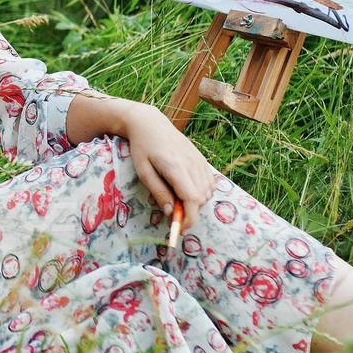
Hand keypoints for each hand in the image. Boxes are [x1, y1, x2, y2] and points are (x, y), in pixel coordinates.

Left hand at [114, 100, 220, 232]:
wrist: (150, 124)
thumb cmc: (142, 148)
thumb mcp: (143, 172)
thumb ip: (158, 192)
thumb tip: (171, 214)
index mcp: (175, 167)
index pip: (192, 199)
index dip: (189, 218)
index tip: (180, 229)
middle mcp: (192, 164)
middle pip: (202, 198)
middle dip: (191, 212)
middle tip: (174, 215)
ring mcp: (199, 160)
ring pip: (208, 192)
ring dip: (197, 203)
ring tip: (178, 200)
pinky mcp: (202, 159)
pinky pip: (210, 182)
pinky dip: (202, 192)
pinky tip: (187, 190)